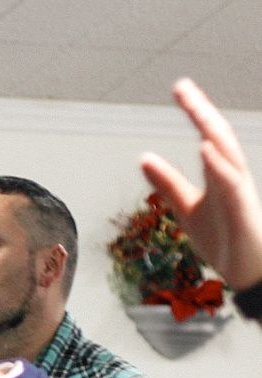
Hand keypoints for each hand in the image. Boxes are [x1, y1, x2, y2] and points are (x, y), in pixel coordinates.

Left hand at [142, 79, 261, 292]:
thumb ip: (168, 184)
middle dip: (201, 111)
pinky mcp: (243, 212)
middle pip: (218, 136)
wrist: (248, 274)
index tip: (180, 87)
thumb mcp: (187, 208)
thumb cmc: (224, 239)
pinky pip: (232, 184)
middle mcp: (232, 178)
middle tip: (182, 86)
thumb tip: (144, 158)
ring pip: (228, 156)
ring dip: (211, 131)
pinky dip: (219, 166)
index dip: (195, 111)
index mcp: (219, 175)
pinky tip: (205, 150)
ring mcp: (240, 193)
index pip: (207, 135)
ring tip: (194, 108)